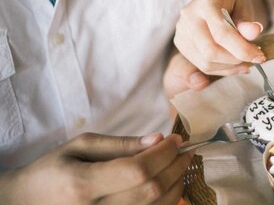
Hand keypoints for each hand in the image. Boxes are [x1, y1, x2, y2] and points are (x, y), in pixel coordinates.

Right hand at [0, 133, 192, 204]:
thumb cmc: (54, 170)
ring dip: (177, 184)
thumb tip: (158, 139)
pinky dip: (167, 202)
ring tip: (180, 165)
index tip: (176, 139)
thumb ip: (121, 144)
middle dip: (175, 166)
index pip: (138, 170)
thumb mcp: (81, 146)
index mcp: (83, 185)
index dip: (164, 154)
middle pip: (152, 190)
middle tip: (184, 150)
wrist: (26, 204)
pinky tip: (170, 186)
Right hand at [167, 0, 268, 96]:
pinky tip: (235, 63)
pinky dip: (223, 69)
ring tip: (246, 60)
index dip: (242, 49)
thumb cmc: (232, 2)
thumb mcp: (244, 5)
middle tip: (254, 58)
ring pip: (206, 62)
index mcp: (205, 3)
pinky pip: (202, 65)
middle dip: (235, 60)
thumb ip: (247, 21)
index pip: (222, 33)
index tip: (260, 56)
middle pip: (210, 51)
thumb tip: (255, 31)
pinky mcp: (181, 44)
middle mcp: (189, 17)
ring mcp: (182, 32)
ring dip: (230, 67)